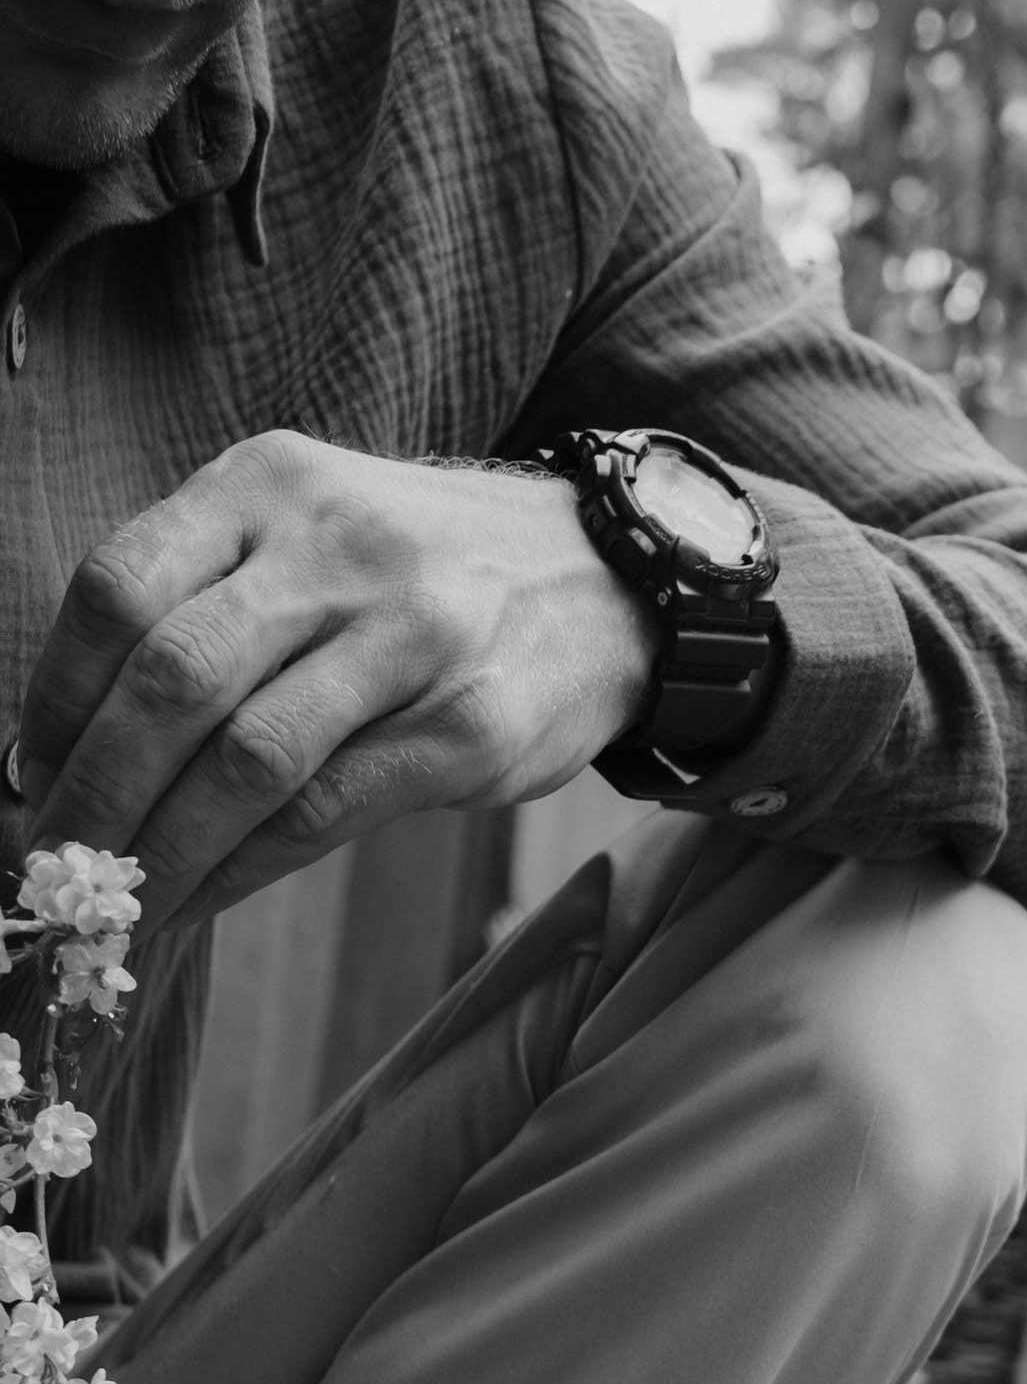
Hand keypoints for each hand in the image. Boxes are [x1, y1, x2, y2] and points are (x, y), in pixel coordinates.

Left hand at [16, 437, 661, 931]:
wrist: (610, 584)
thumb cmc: (427, 576)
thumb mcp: (312, 534)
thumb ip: (208, 600)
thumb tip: (71, 741)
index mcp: (271, 483)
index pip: (120, 587)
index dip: (57, 697)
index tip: (29, 776)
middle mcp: (337, 548)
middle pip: (173, 678)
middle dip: (96, 790)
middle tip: (55, 865)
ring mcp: (412, 637)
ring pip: (246, 758)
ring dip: (164, 847)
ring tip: (121, 900)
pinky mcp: (468, 728)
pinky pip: (324, 812)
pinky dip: (245, 868)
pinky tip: (206, 896)